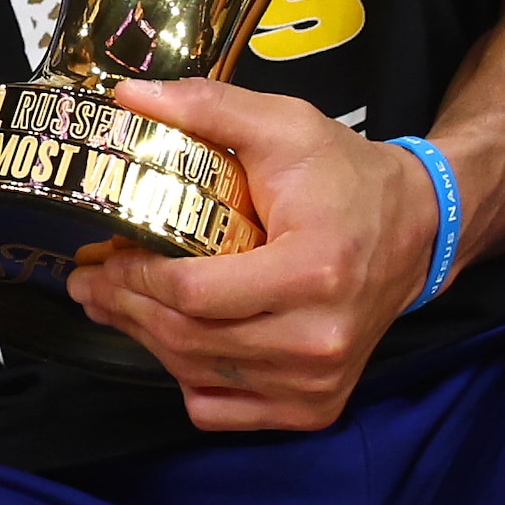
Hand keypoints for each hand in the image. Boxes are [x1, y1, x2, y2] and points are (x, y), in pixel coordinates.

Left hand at [67, 79, 444, 430]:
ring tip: (113, 304)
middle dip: (124, 309)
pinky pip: (223, 410)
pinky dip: (185, 378)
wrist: (417, 229)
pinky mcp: (316, 406)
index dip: (135, 278)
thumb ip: (208, 107)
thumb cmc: (346, 176)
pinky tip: (170, 340)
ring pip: (198, 375)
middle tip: (87, 282)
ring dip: (145, 341)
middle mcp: (320, 338)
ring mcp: (320, 380)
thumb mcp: (284, 126)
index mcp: (314, 271)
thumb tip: (128, 94)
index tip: (103, 255)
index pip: (195, 293)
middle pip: (189, 339)